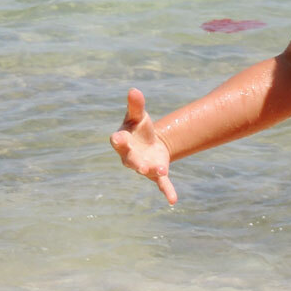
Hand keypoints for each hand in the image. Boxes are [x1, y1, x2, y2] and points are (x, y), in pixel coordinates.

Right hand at [110, 88, 177, 203]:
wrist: (150, 142)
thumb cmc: (139, 128)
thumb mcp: (138, 115)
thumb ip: (136, 105)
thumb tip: (134, 89)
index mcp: (123, 141)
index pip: (118, 141)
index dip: (118, 140)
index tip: (118, 138)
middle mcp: (130, 156)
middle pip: (130, 160)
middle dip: (134, 162)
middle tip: (139, 166)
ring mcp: (143, 166)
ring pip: (146, 170)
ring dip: (152, 172)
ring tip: (161, 171)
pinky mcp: (156, 172)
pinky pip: (161, 184)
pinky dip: (167, 191)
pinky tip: (173, 200)